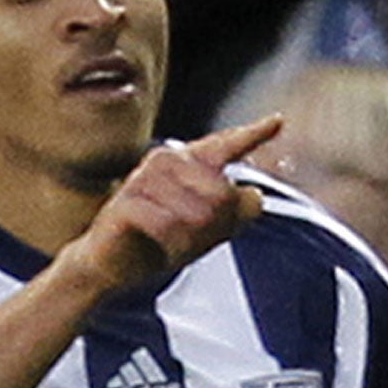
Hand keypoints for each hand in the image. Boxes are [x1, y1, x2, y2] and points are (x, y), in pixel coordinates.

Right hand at [61, 115, 282, 296]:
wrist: (109, 265)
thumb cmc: (154, 241)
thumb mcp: (201, 231)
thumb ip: (232, 213)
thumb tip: (255, 195)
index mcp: (186, 163)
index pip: (224, 146)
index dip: (252, 134)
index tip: (278, 122)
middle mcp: (166, 161)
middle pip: (222, 193)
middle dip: (217, 227)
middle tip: (196, 241)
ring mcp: (143, 178)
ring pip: (196, 212)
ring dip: (190, 239)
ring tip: (176, 246)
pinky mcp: (125, 203)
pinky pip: (165, 224)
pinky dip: (170, 243)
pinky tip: (164, 247)